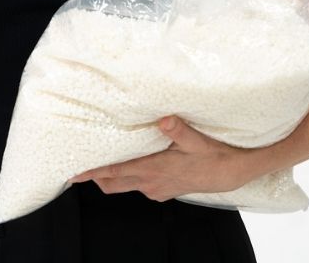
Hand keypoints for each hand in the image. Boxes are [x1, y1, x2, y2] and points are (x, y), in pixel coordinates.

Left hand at [67, 116, 257, 201]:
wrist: (234, 172)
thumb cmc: (215, 155)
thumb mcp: (198, 139)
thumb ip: (178, 129)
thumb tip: (163, 119)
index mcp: (154, 169)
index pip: (115, 172)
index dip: (93, 172)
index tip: (75, 172)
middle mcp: (151, 182)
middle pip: (113, 183)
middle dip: (95, 176)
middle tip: (79, 167)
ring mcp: (157, 188)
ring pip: (125, 185)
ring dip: (112, 176)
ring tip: (102, 161)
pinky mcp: (165, 189)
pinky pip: (140, 185)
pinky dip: (130, 176)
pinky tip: (133, 163)